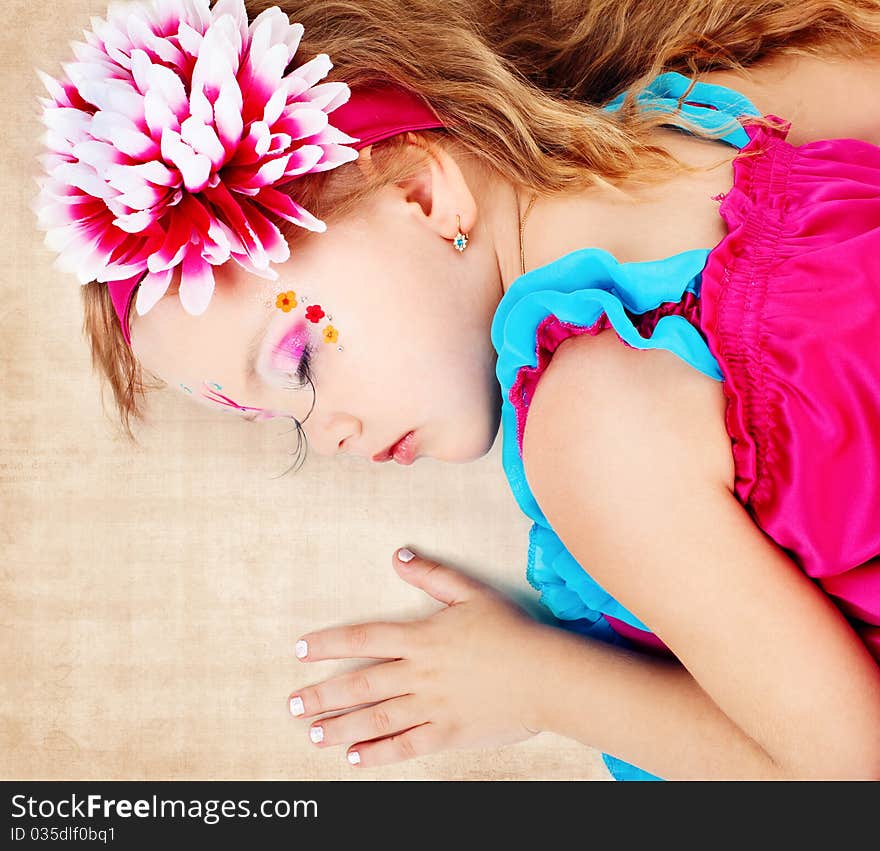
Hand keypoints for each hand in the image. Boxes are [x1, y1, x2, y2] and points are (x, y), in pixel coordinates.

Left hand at [288, 548, 547, 766]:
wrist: (546, 674)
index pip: (363, 639)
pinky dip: (378, 753)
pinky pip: (406, 745)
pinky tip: (354, 758)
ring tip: (312, 735)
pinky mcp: (448, 731)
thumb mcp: (471, 593)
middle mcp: (419, 673)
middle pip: (360, 685)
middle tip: (293, 705)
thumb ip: (432, 575)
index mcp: (421, 638)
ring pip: (376, 718)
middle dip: (323, 696)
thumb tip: (399, 555)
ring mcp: (432, 705)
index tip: (300, 649)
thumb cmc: (511, 631)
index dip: (328, 644)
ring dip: (340, 727)